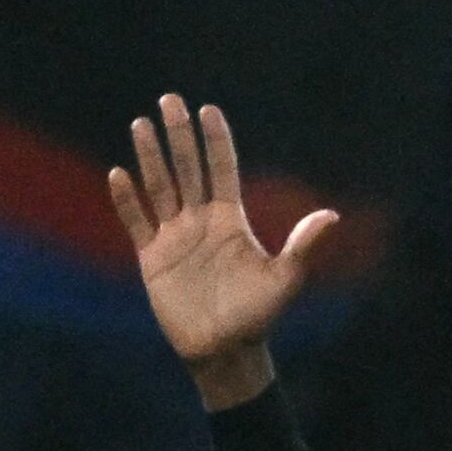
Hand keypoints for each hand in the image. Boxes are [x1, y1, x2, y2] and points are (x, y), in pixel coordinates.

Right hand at [109, 94, 337, 409]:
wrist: (225, 350)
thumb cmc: (257, 315)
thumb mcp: (285, 278)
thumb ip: (303, 245)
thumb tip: (332, 216)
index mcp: (231, 220)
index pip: (222, 170)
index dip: (216, 141)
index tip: (208, 109)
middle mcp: (201, 221)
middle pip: (187, 169)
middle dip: (179, 135)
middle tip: (169, 99)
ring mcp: (175, 236)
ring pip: (160, 187)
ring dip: (150, 156)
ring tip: (141, 124)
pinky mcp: (152, 256)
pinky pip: (136, 222)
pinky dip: (127, 200)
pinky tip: (119, 174)